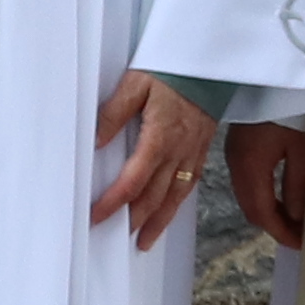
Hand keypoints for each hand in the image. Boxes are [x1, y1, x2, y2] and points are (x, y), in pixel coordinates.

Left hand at [90, 69, 217, 253]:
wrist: (208, 63)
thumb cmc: (169, 70)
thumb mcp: (135, 84)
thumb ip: (113, 114)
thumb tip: (96, 142)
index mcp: (159, 138)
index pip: (133, 181)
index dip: (113, 203)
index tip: (97, 216)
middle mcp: (178, 152)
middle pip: (154, 196)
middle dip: (135, 220)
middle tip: (116, 238)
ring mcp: (192, 154)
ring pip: (175, 197)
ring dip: (158, 221)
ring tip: (144, 241)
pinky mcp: (201, 151)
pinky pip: (189, 186)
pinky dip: (177, 205)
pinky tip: (168, 213)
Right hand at [226, 121, 304, 249]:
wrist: (271, 75)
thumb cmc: (291, 109)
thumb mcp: (302, 148)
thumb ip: (298, 185)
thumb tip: (297, 218)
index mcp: (251, 167)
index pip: (263, 212)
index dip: (281, 232)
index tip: (301, 244)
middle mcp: (236, 165)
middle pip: (251, 208)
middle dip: (274, 226)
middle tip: (299, 237)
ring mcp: (233, 156)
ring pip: (247, 197)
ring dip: (268, 212)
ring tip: (293, 221)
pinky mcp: (237, 148)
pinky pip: (247, 183)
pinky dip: (263, 197)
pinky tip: (280, 198)